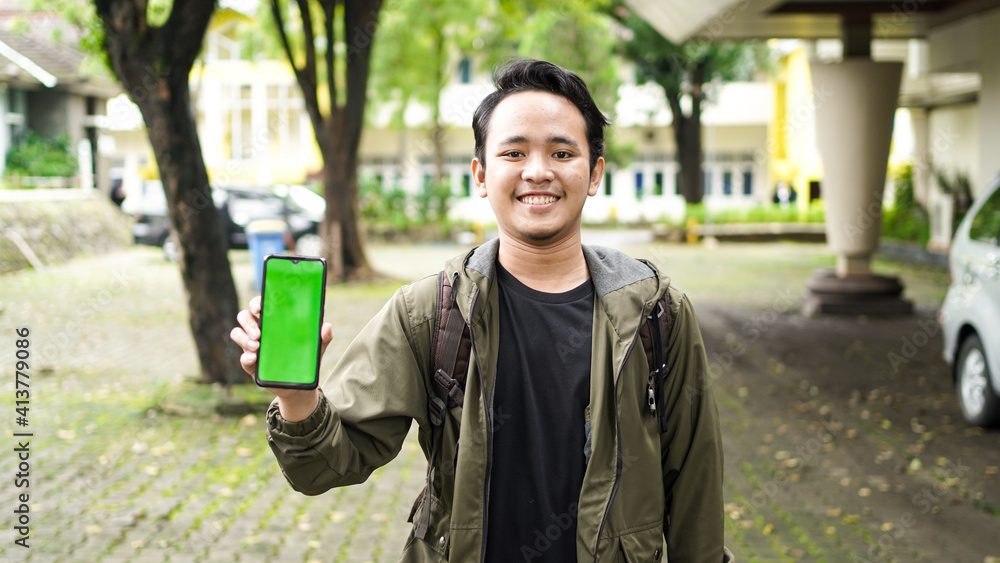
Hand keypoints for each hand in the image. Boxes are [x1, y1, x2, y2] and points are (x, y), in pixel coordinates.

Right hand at [230, 296, 332, 419]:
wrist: (299, 385)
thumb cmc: (305, 358)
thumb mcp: (317, 347)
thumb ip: (324, 337)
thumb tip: (327, 326)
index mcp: (274, 321)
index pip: (260, 305)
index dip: (256, 302)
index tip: (260, 307)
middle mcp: (260, 330)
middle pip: (244, 316)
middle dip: (248, 322)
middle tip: (259, 333)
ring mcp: (253, 346)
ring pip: (237, 333)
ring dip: (244, 338)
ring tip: (257, 346)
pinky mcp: (250, 363)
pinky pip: (242, 357)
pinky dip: (245, 357)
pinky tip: (254, 359)